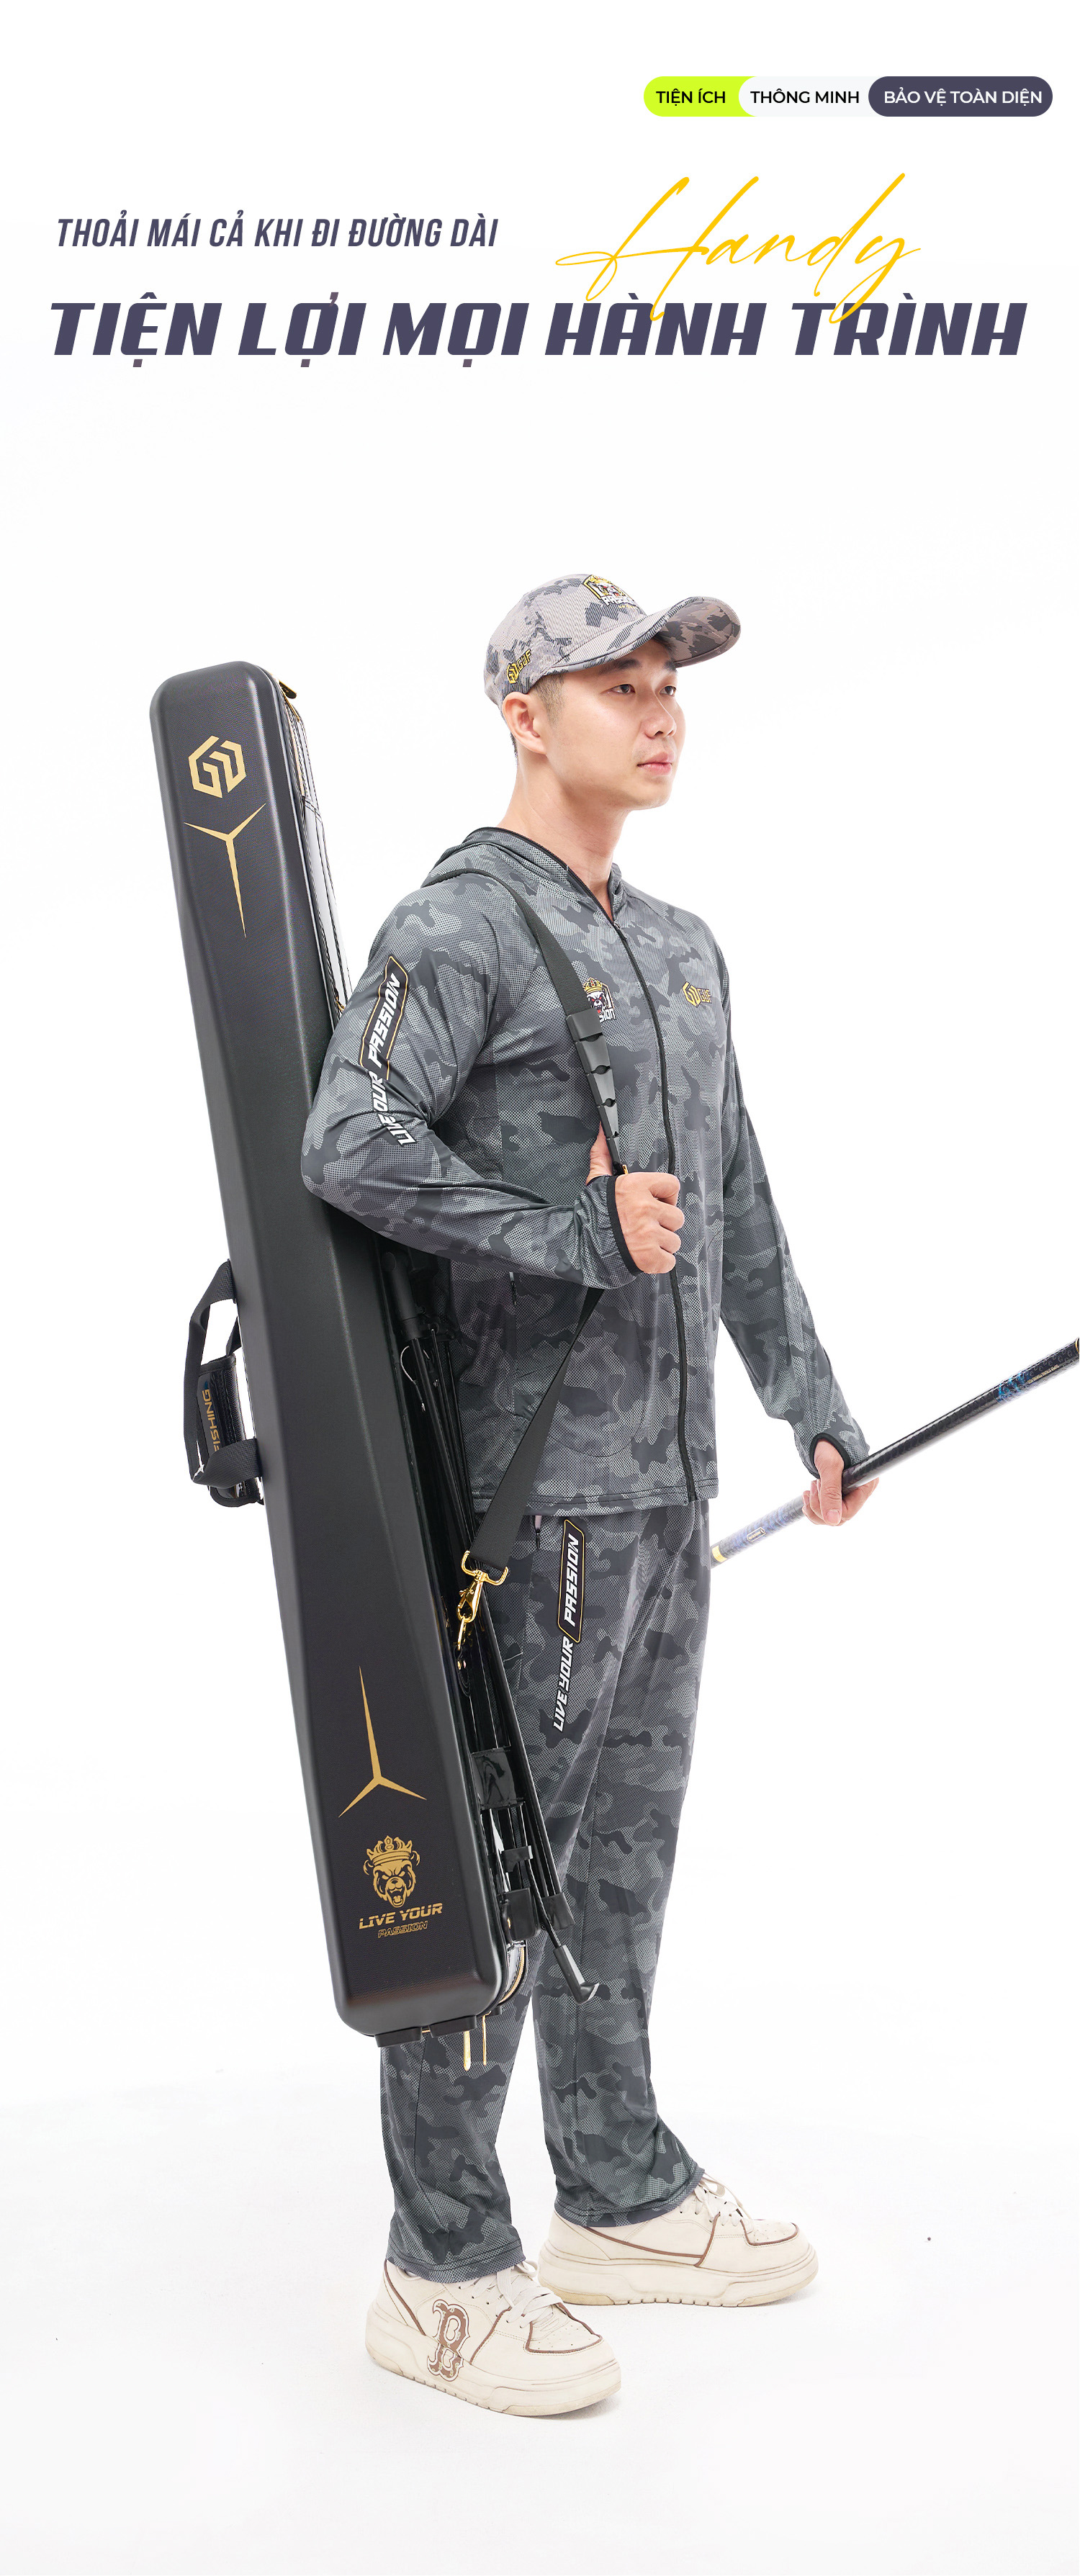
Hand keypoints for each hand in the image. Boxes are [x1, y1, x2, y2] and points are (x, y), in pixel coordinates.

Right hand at [586, 1121, 684, 1274]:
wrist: (578, 1246)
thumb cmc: (590, 1215)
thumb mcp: (596, 1182)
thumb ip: (603, 1157)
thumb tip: (602, 1133)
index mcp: (636, 1187)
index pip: (672, 1185)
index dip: (666, 1196)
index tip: (656, 1202)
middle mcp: (646, 1209)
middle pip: (677, 1216)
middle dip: (664, 1223)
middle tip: (646, 1226)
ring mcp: (649, 1234)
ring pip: (674, 1240)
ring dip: (661, 1243)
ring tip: (642, 1241)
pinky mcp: (650, 1258)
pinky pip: (669, 1261)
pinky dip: (659, 1262)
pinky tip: (644, 1255)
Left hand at [802, 1439, 877, 1528]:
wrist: (821, 1429)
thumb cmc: (829, 1443)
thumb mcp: (829, 1467)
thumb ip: (831, 1493)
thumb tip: (832, 1520)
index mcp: (866, 1485)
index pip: (848, 1512)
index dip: (829, 1507)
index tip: (819, 1487)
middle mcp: (860, 1491)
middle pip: (839, 1516)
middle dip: (819, 1506)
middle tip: (813, 1485)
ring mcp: (849, 1493)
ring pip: (831, 1515)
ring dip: (815, 1505)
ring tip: (810, 1486)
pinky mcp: (839, 1492)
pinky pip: (827, 1510)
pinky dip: (814, 1505)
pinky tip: (808, 1493)